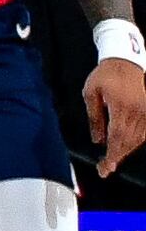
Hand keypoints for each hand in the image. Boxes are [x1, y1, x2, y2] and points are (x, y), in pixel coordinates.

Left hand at [88, 58, 145, 175]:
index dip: (112, 156)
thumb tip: (97, 140)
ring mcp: (145, 112)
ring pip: (137, 140)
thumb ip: (95, 117)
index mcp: (121, 107)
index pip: (116, 138)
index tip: (106, 169)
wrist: (125, 62)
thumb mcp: (91, 93)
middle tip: (105, 168)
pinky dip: (134, 142)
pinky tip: (124, 145)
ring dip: (125, 151)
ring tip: (112, 159)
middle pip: (128, 142)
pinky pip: (143, 133)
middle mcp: (137, 112)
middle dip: (116, 157)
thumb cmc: (106, 75)